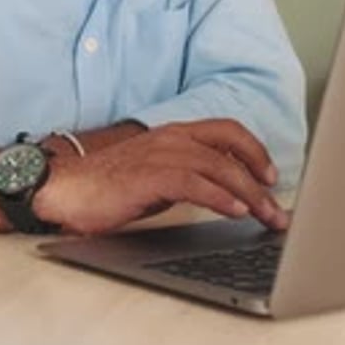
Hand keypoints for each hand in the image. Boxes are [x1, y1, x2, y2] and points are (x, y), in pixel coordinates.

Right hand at [33, 118, 288, 233]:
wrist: (67, 187)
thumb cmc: (111, 184)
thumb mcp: (159, 172)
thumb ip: (188, 173)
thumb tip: (224, 190)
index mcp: (176, 132)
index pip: (227, 129)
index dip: (254, 150)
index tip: (270, 175)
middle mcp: (173, 137)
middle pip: (231, 148)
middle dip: (260, 178)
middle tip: (277, 205)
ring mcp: (162, 153)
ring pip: (219, 167)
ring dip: (249, 193)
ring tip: (266, 215)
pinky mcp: (150, 175)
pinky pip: (195, 182)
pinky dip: (220, 196)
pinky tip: (235, 211)